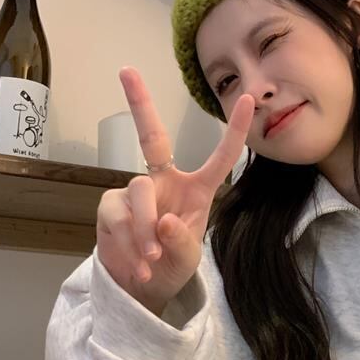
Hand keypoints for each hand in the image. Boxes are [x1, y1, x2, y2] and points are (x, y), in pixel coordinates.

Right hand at [96, 67, 252, 313]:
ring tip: (151, 260)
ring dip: (145, 229)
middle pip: (151, 137)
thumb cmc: (173, 266)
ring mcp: (134, 192)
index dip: (235, 130)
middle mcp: (164, 181)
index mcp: (196, 189)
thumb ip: (181, 241)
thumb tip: (165, 222)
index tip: (249, 98)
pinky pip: (118, 216)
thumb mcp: (188, 259)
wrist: (140, 289)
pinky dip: (129, 243)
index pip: (219, 157)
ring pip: (138, 191)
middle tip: (127, 70)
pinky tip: (138, 265)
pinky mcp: (110, 207)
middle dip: (139, 103)